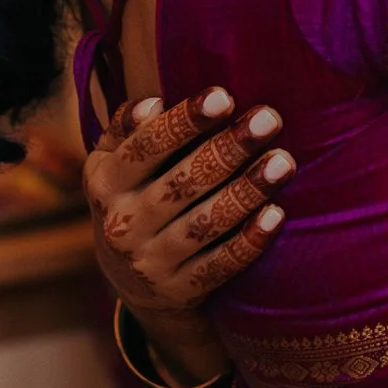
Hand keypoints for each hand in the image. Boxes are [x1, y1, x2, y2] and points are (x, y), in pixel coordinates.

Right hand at [86, 88, 291, 323]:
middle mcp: (122, 225)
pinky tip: (276, 214)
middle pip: (182, 182)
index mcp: (104, 183)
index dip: (185, 121)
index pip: (145, 146)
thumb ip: (127, 129)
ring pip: (205, 223)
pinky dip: (248, 241)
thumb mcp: (113, 166)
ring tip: (283, 162)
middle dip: (228, 149)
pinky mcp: (180, 291)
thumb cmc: (133, 201)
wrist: (132, 287)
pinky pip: (220, 265)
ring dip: (246, 191)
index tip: (224, 96)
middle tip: (269, 119)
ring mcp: (150, 262)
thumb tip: (152, 103)